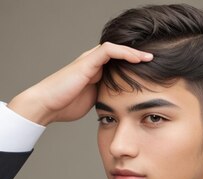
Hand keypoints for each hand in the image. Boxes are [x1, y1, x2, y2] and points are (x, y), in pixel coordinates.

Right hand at [8, 42, 152, 125]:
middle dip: (138, 56)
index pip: (118, 62)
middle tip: (155, 61)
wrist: (46, 104)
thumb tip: (121, 105)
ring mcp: (90, 60)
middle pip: (119, 52)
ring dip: (135, 52)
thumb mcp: (93, 101)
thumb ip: (105, 97)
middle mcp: (93, 62)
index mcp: (95, 71)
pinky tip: (137, 59)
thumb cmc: (65, 105)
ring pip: (116, 48)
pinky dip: (124, 53)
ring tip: (150, 57)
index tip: (151, 72)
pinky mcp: (87, 62)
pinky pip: (109, 50)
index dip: (134, 64)